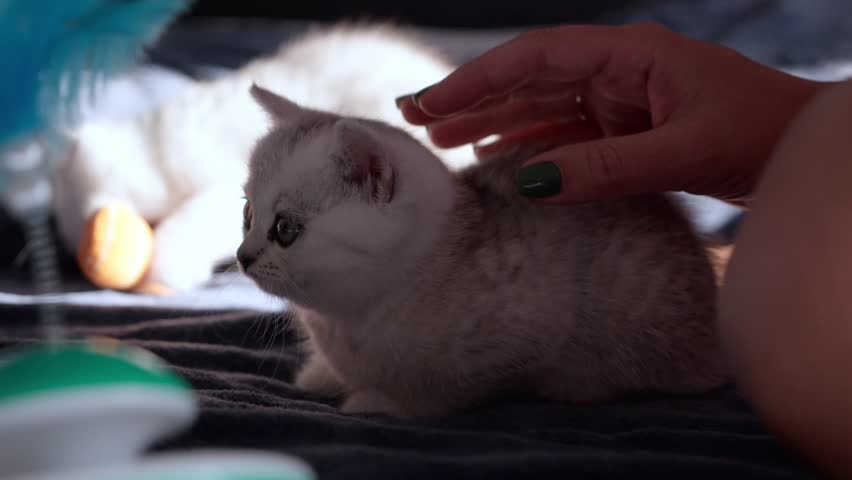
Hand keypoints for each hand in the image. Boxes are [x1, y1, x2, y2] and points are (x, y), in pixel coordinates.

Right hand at [396, 23, 826, 204]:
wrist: (801, 151)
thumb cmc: (759, 133)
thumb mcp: (682, 150)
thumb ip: (606, 167)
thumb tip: (532, 182)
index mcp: (631, 55)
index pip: (537, 57)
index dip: (479, 79)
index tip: (430, 102)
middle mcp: (617, 71)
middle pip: (528, 79)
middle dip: (471, 97)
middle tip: (415, 119)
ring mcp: (619, 101)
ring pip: (540, 107)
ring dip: (490, 122)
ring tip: (439, 139)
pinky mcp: (624, 130)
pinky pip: (562, 135)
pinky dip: (526, 146)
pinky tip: (493, 154)